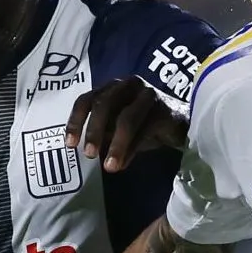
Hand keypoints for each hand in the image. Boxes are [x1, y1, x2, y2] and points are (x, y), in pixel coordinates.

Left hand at [65, 77, 188, 172]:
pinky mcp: (164, 109)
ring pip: (126, 118)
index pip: (87, 99)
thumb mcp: (118, 128)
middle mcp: (128, 85)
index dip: (76, 121)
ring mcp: (147, 94)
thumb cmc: (144, 125)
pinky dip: (131, 149)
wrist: (181, 125)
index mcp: (112, 87)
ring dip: (115, 145)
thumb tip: (85, 150)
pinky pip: (144, 130)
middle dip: (94, 130)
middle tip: (88, 155)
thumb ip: (103, 133)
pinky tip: (123, 164)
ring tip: (109, 167)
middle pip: (104, 103)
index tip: (70, 144)